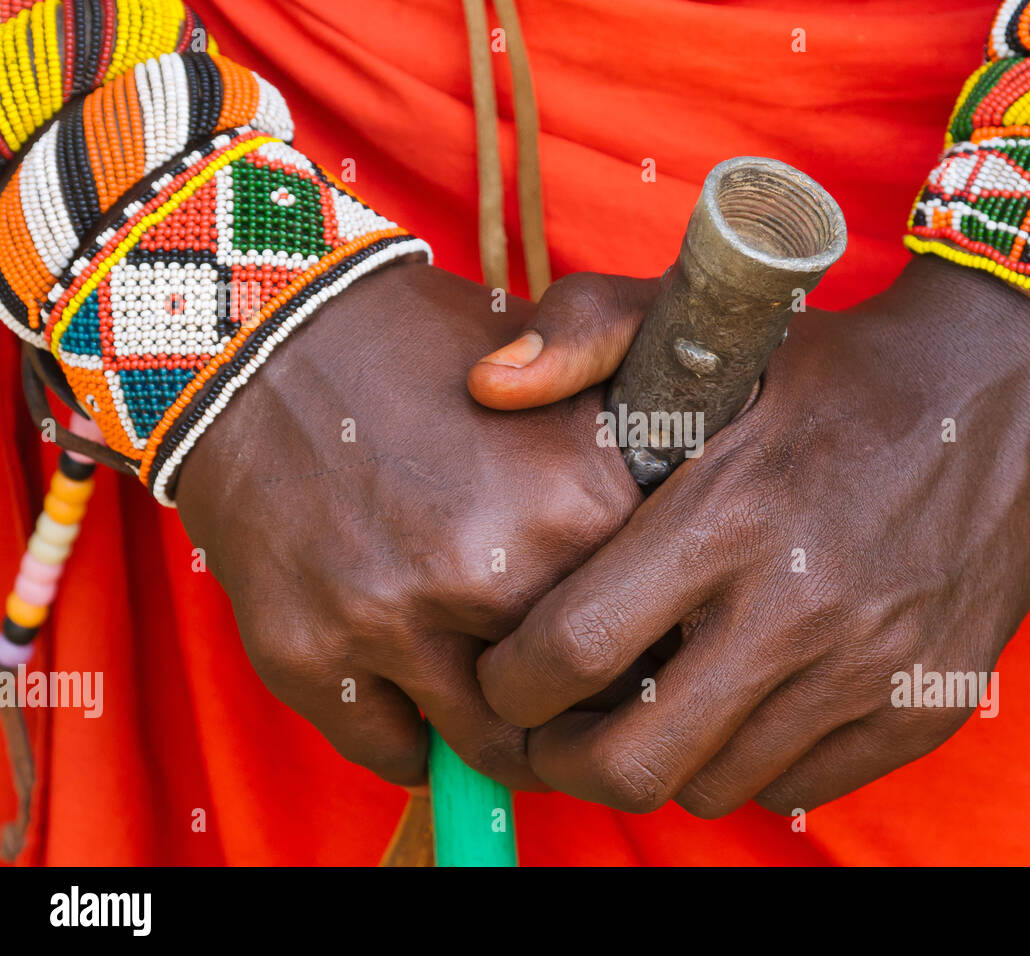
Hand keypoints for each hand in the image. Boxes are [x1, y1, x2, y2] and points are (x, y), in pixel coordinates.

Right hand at [175, 263, 650, 788]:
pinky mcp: (308, 654)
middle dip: (584, 704)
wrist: (276, 339)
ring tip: (506, 708)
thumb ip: (647, 458)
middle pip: (583, 705)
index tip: (635, 643)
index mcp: (577, 506)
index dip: (649, 645)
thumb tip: (684, 568)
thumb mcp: (571, 370)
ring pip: (491, 746)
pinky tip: (423, 701)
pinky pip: (396, 754)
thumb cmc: (435, 356)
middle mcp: (490, 571)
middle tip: (573, 689)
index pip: (657, 637)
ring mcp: (391, 618)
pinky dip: (419, 744)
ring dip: (505, 736)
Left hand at [472, 255, 1029, 814]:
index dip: (510, 683)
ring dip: (664, 759)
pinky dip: (754, 762)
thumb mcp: (714, 321)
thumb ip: (588, 331)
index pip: (573, 648)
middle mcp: (800, 608)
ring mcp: (871, 668)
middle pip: (635, 759)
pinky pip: (803, 787)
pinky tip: (745, 703)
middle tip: (556, 728)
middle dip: (566, 759)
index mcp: (729, 514)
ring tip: (653, 708)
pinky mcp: (925, 704)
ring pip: (717, 785)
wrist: (1008, 384)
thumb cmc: (838, 364)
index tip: (501, 676)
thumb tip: (488, 385)